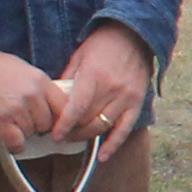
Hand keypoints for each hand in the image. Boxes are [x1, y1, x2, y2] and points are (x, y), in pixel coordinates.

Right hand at [0, 46, 67, 151]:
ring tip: (11, 123)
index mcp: (41, 80)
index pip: (64, 106)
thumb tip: (49, 103)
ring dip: (23, 132)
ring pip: (31, 132)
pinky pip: (16, 141)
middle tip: (25, 122)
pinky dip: (16, 146)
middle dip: (37, 125)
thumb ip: (38, 86)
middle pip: (47, 123)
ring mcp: (17, 108)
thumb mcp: (23, 69)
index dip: (59, 118)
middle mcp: (33, 95)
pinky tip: (13, 143)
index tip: (54, 123)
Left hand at [55, 23, 153, 157]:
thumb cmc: (103, 43)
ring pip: (104, 126)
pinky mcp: (138, 102)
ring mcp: (127, 96)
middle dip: (72, 132)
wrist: (135, 34)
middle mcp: (111, 88)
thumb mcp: (79, 55)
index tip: (54, 134)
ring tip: (75, 139)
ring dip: (87, 137)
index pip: (76, 108)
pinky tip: (104, 156)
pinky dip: (114, 144)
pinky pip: (125, 128)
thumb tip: (54, 97)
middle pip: (88, 120)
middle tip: (61, 136)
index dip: (63, 125)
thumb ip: (68, 77)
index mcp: (94, 76)